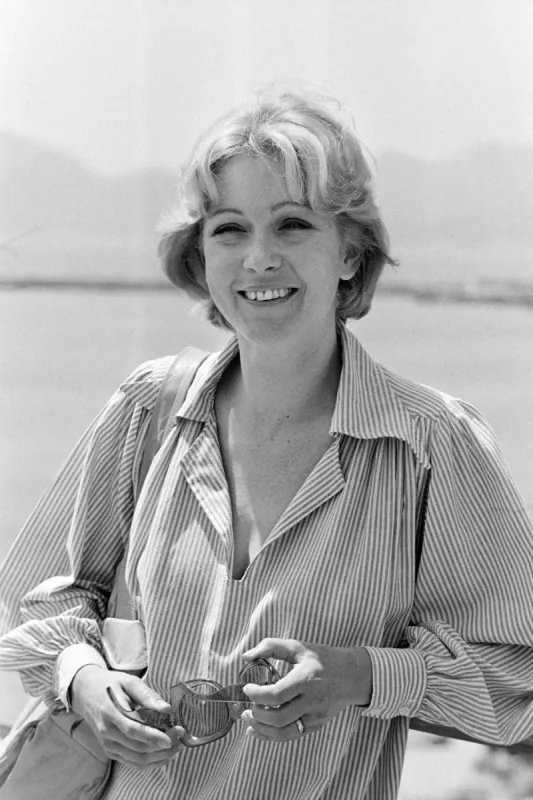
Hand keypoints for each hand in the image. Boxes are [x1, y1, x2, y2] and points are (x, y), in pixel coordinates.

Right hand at [70, 665, 184, 769]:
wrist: (86, 693)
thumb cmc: (110, 684)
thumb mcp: (128, 681)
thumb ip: (147, 695)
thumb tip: (167, 709)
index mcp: (110, 713)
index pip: (134, 729)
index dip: (155, 735)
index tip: (174, 734)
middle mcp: (107, 732)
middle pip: (137, 747)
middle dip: (163, 746)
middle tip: (180, 737)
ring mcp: (108, 744)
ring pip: (136, 759)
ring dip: (159, 757)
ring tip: (176, 748)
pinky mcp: (110, 750)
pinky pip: (131, 762)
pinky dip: (149, 762)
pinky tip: (164, 755)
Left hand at [241, 639, 371, 741]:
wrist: (351, 675)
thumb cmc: (322, 658)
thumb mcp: (298, 647)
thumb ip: (271, 647)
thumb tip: (246, 656)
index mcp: (306, 679)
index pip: (277, 694)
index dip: (257, 694)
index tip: (247, 688)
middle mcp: (312, 701)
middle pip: (279, 717)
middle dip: (257, 715)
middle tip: (245, 708)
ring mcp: (316, 716)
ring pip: (284, 732)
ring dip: (262, 729)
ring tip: (248, 720)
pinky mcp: (317, 725)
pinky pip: (292, 735)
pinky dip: (272, 736)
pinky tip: (259, 730)